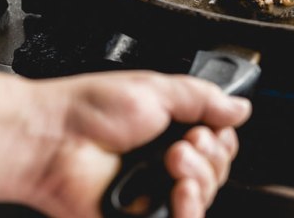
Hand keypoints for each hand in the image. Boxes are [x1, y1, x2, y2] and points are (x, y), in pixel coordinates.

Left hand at [22, 71, 251, 217]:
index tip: (205, 130)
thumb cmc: (87, 112)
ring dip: (199, 179)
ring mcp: (152, 191)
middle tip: (183, 143)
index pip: (217, 144)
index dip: (220, 140)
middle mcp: (161, 162)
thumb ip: (201, 98)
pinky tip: (178, 190)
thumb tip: (239, 106)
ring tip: (172, 161)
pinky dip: (189, 209)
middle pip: (217, 172)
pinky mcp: (143, 217)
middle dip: (209, 157)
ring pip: (204, 198)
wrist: (54, 140)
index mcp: (167, 130)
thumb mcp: (155, 89)